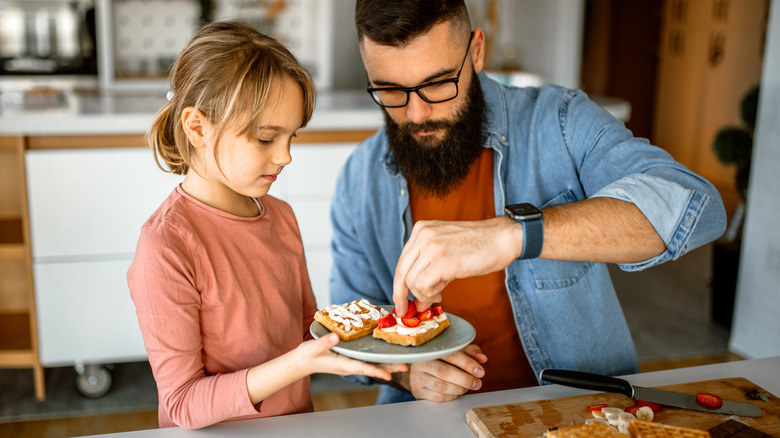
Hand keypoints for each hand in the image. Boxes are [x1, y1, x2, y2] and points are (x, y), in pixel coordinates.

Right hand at [298, 333, 407, 379]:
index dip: (376, 372)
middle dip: (389, 368)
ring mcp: (351, 363)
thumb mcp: (313, 347)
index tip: (389, 376)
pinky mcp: (351, 359)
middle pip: (373, 368)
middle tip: (406, 366)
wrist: (302, 362)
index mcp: (342, 364)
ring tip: (404, 364)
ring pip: (373, 365)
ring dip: (388, 364)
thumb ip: (324, 342)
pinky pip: (368, 360)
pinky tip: (387, 354)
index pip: (362, 369)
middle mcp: (349, 365)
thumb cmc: (307, 355)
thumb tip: (335, 337)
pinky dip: (379, 358)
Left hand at [392, 217, 521, 313]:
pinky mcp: (442, 260)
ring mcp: (432, 246)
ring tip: (440, 292)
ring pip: (411, 281)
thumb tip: (417, 303)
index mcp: (421, 229)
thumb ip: (430, 276)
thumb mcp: (448, 257)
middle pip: (400, 272)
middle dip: (402, 295)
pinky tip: (442, 291)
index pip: (402, 261)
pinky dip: (429, 294)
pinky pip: (422, 285)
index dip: (399, 285)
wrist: (503, 238)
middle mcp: (423, 235)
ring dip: (423, 295)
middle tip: (408, 310)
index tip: (402, 301)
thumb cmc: (480, 247)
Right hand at [405, 344, 487, 401]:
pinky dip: (451, 396)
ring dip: (458, 389)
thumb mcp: (457, 351)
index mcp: (432, 348)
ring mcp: (417, 376)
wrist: (422, 369)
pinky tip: (456, 392)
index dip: (468, 364)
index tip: (480, 372)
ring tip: (467, 388)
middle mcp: (421, 361)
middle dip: (464, 379)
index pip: (451, 355)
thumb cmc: (443, 359)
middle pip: (444, 372)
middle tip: (477, 384)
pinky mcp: (417, 389)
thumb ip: (471, 353)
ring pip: (440, 386)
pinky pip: (437, 396)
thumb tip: (483, 359)